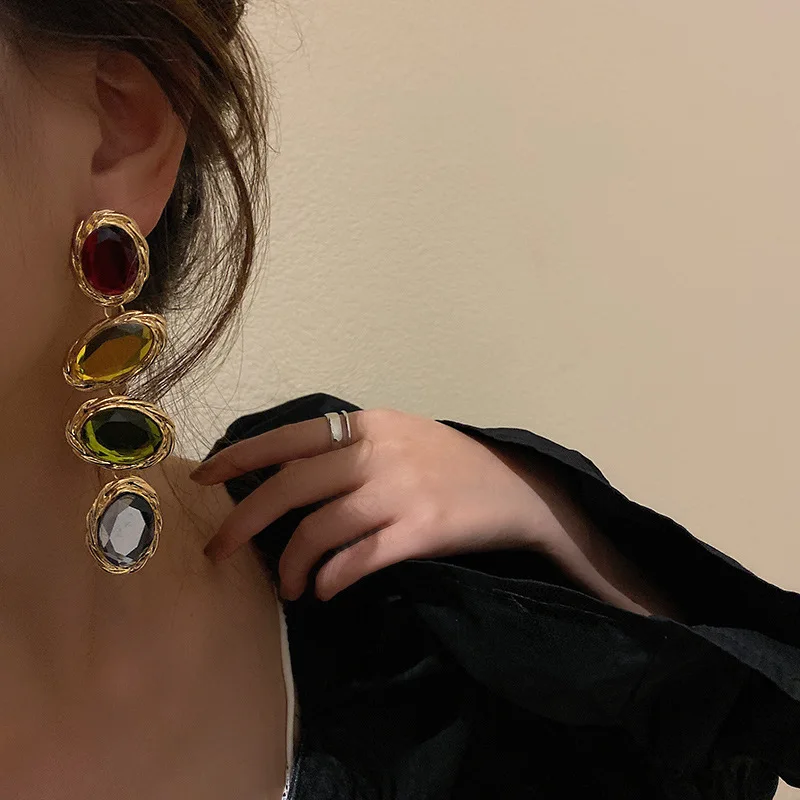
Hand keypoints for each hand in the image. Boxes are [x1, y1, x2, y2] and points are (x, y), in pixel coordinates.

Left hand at [190, 407, 554, 601]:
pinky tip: (324, 589)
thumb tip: (288, 474)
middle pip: (291, 487)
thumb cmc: (451, 462)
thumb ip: (350, 446)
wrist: (517, 488)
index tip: (204, 478)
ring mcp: (400, 491)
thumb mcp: (400, 435)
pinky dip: (333, 577)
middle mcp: (378, 452)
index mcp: (368, 425)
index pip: (289, 438)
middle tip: (219, 551)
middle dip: (245, 521)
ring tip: (288, 586)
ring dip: (291, 564)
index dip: (241, 458)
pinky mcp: (421, 531)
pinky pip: (359, 558)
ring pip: (320, 530)